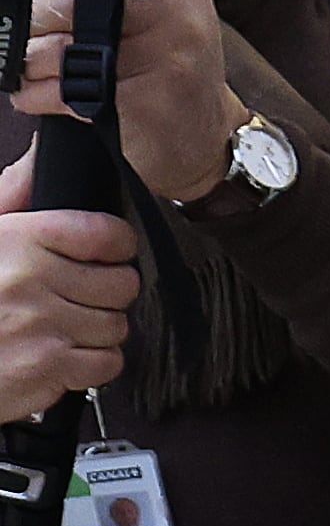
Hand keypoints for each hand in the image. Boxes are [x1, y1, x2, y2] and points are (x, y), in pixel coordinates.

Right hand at [0, 147, 137, 420]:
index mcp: (15, 240)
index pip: (106, 233)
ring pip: (116, 326)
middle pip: (121, 284)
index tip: (110, 256)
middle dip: (106, 295)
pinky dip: (88, 367)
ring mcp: (40, 325)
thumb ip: (11, 196)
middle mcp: (28, 280)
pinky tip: (59, 357)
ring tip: (59, 330)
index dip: (117, 246)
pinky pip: (105, 364)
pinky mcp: (45, 367)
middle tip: (77, 299)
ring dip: (96, 333)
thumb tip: (40, 157)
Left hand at [17, 0, 245, 202]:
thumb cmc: (173, 78)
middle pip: (74, 3)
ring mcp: (162, 63)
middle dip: (37, 18)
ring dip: (31, 61)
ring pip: (57, 48)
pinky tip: (41, 97)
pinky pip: (58, 91)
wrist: (205, 143)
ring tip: (40, 69)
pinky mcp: (138, 104)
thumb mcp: (168, 22)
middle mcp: (178, 23)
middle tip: (40, 32)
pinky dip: (33, 95)